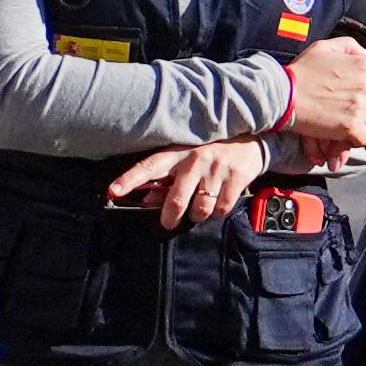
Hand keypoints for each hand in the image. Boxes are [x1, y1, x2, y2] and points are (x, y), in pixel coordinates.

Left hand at [109, 137, 269, 228]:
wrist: (251, 142)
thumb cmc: (211, 153)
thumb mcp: (187, 160)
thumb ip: (168, 180)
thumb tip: (148, 201)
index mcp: (178, 152)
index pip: (149, 166)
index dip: (130, 179)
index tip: (114, 191)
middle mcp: (196, 158)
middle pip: (177, 198)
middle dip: (170, 216)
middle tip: (167, 223)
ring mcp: (217, 168)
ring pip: (200, 208)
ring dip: (198, 214)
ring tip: (200, 207)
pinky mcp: (236, 177)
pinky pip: (221, 209)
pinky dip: (217, 213)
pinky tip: (217, 202)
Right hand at [283, 35, 365, 154]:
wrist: (281, 94)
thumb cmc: (300, 71)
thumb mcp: (324, 48)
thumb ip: (350, 47)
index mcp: (365, 65)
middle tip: (352, 112)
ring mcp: (361, 108)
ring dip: (364, 125)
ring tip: (346, 123)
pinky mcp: (352, 127)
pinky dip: (356, 140)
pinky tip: (343, 135)